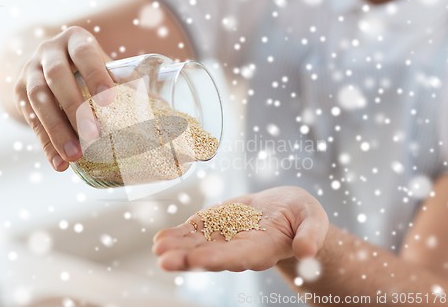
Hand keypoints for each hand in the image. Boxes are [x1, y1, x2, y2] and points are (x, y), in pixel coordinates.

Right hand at [13, 26, 113, 170]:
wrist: (47, 61)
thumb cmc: (88, 67)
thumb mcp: (104, 65)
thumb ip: (125, 81)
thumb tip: (159, 106)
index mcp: (75, 40)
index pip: (84, 53)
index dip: (95, 74)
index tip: (108, 99)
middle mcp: (49, 52)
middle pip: (57, 77)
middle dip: (74, 107)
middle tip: (93, 135)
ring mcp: (30, 71)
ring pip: (38, 100)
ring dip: (57, 131)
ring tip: (75, 156)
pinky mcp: (18, 93)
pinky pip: (31, 121)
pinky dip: (46, 144)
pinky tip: (60, 163)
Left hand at [153, 186, 328, 271]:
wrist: (285, 209)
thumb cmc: (303, 216)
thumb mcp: (313, 219)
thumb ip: (311, 234)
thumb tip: (307, 251)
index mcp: (263, 250)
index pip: (239, 258)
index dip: (219, 259)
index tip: (199, 262)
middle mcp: (239, 248)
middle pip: (212, 256)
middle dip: (188, 258)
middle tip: (165, 261)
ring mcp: (225, 237)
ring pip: (198, 245)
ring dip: (177, 248)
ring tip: (157, 248)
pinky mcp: (216, 225)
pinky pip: (194, 231)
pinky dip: (178, 235)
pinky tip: (160, 238)